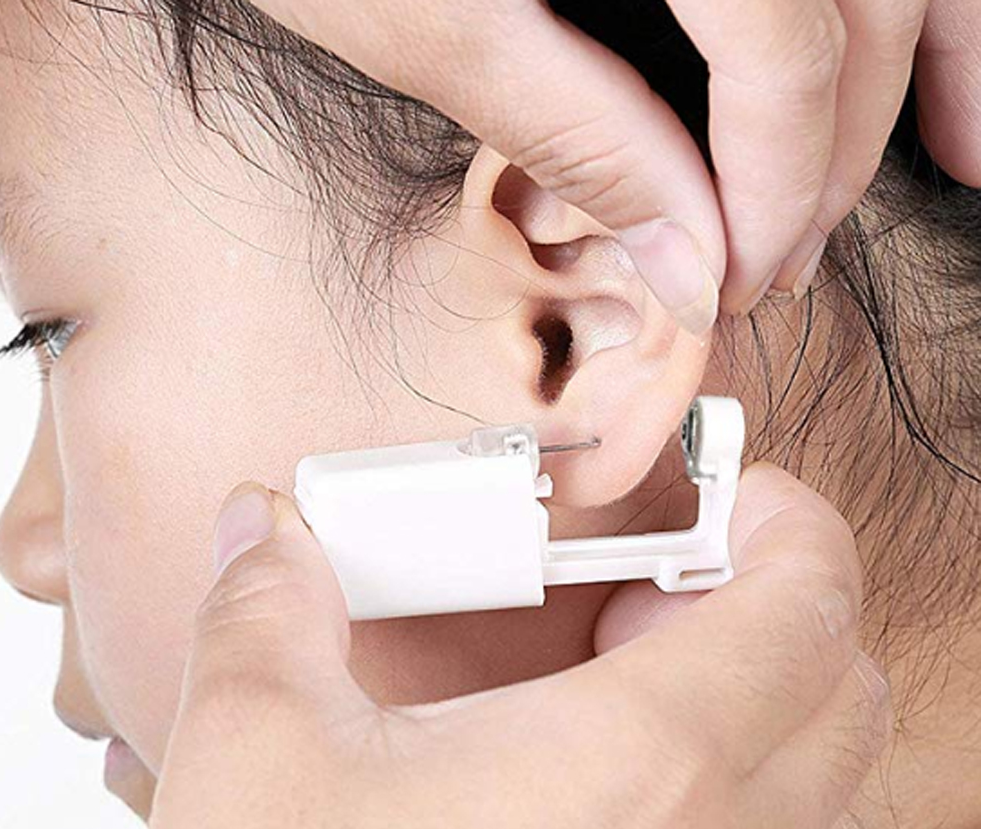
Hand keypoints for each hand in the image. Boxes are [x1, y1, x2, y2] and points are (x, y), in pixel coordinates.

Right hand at [121, 465, 891, 828]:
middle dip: (777, 607)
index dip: (791, 522)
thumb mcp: (253, 760)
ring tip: (645, 698)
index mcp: (644, 765)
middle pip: (843, 685)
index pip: (807, 598)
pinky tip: (636, 819)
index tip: (737, 497)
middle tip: (657, 594)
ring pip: (837, 794)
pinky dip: (761, 817)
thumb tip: (256, 529)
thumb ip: (268, 609)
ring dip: (775, 712)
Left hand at [244, 0, 980, 322]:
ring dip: (930, 54)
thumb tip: (684, 253)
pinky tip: (917, 40)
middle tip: (785, 256)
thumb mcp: (427, 20)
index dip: (782, 182)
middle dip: (836, 149)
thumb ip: (576, 131)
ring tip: (953, 155)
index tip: (749, 276)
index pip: (785, 46)